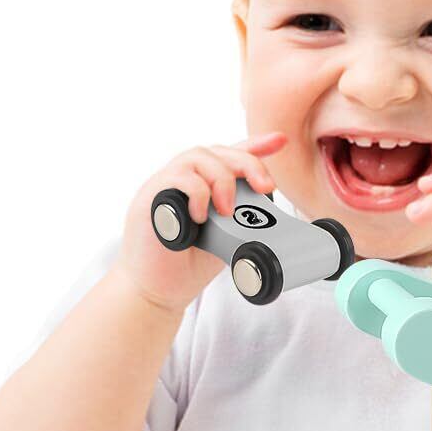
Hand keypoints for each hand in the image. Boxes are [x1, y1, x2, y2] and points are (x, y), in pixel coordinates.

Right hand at [117, 132, 287, 310]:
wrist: (155, 289)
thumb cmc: (187, 264)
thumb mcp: (226, 238)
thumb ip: (241, 219)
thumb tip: (272, 218)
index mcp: (204, 187)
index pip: (229, 156)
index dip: (256, 145)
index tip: (280, 141)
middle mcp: (184, 180)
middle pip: (217, 151)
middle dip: (247, 162)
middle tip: (265, 187)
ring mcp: (166, 186)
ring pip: (198, 157)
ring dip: (221, 179)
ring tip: (229, 211)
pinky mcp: (150, 198)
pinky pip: (176, 179)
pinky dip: (196, 194)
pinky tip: (202, 216)